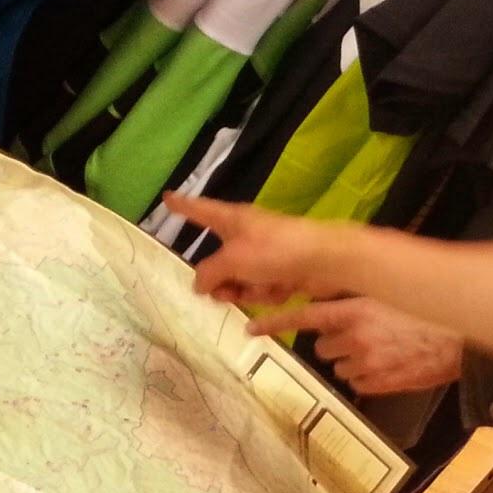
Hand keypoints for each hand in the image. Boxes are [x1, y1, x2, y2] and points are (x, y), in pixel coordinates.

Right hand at [163, 192, 351, 307]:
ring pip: (240, 279)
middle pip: (220, 259)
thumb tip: (199, 284)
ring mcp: (267, 255)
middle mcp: (248, 234)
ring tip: (257, 290)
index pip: (200, 210)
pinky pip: (263, 288)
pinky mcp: (284, 273)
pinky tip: (280, 293)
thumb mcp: (232, 260)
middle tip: (219, 292)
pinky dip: (268, 294)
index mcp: (233, 219)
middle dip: (220, 279)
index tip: (167, 198)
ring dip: (245, 290)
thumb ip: (209, 272)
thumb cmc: (274, 250)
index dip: (183, 206)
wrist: (324, 262)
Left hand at [248, 297, 465, 394]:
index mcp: (356, 310)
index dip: (274, 323)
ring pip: (339, 364)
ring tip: (382, 349)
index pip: (303, 317)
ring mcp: (365, 364)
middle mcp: (355, 338)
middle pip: (323, 345)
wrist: (461, 343)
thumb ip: (362, 299)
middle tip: (363, 334)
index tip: (250, 328)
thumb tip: (338, 304)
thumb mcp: (392, 296)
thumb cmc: (430, 315)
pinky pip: (358, 382)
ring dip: (352, 358)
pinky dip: (368, 375)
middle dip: (336, 340)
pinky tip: (389, 364)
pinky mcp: (377, 384)